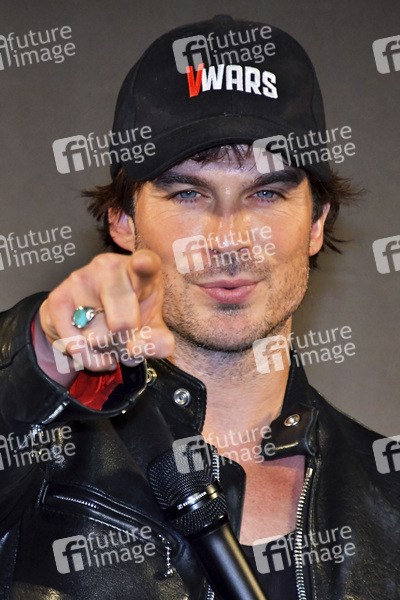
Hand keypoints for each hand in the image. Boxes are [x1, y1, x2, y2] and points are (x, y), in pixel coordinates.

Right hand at [38, 250, 173, 373]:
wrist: (86, 317)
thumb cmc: (129, 316)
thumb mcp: (152, 329)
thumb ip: (158, 341)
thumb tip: (135, 348)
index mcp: (141, 272)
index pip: (146, 264)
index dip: (144, 264)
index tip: (143, 263)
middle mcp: (110, 267)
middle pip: (122, 321)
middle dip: (125, 342)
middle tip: (125, 337)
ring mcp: (82, 278)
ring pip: (97, 336)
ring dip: (104, 350)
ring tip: (107, 339)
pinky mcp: (59, 296)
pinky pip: (74, 344)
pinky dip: (86, 356)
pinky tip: (90, 347)